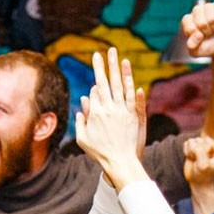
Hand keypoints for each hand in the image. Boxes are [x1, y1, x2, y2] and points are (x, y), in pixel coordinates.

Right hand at [77, 48, 146, 187]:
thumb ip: (81, 121)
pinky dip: (129, 81)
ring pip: (118, 85)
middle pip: (104, 83)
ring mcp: (122, 110)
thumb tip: (82, 106)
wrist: (120, 161)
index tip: (96, 84)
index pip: (95, 93)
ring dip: (116, 68)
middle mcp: (108, 109)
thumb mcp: (83, 139)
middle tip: (99, 53)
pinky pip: (130, 94)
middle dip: (101, 66)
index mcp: (95, 114)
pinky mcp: (133, 114)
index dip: (95, 86)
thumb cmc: (100, 153)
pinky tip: (128, 70)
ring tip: (115, 55)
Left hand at [180, 1, 213, 59]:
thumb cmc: (208, 46)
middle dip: (206, 32)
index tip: (200, 37)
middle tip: (209, 33)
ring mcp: (208, 8)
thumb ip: (192, 46)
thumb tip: (197, 35)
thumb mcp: (197, 51)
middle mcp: (196, 12)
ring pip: (211, 17)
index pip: (187, 21)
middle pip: (200, 22)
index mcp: (188, 21)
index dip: (194, 32)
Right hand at [183, 136, 213, 188]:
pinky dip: (186, 152)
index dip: (203, 154)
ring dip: (191, 152)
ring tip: (195, 160)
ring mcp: (202, 145)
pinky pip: (187, 143)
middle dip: (196, 153)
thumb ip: (199, 152)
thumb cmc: (203, 175)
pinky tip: (191, 158)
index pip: (207, 144)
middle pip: (199, 140)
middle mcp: (212, 145)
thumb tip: (191, 142)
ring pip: (192, 141)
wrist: (198, 182)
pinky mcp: (194, 146)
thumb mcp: (204, 165)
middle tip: (199, 162)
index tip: (204, 163)